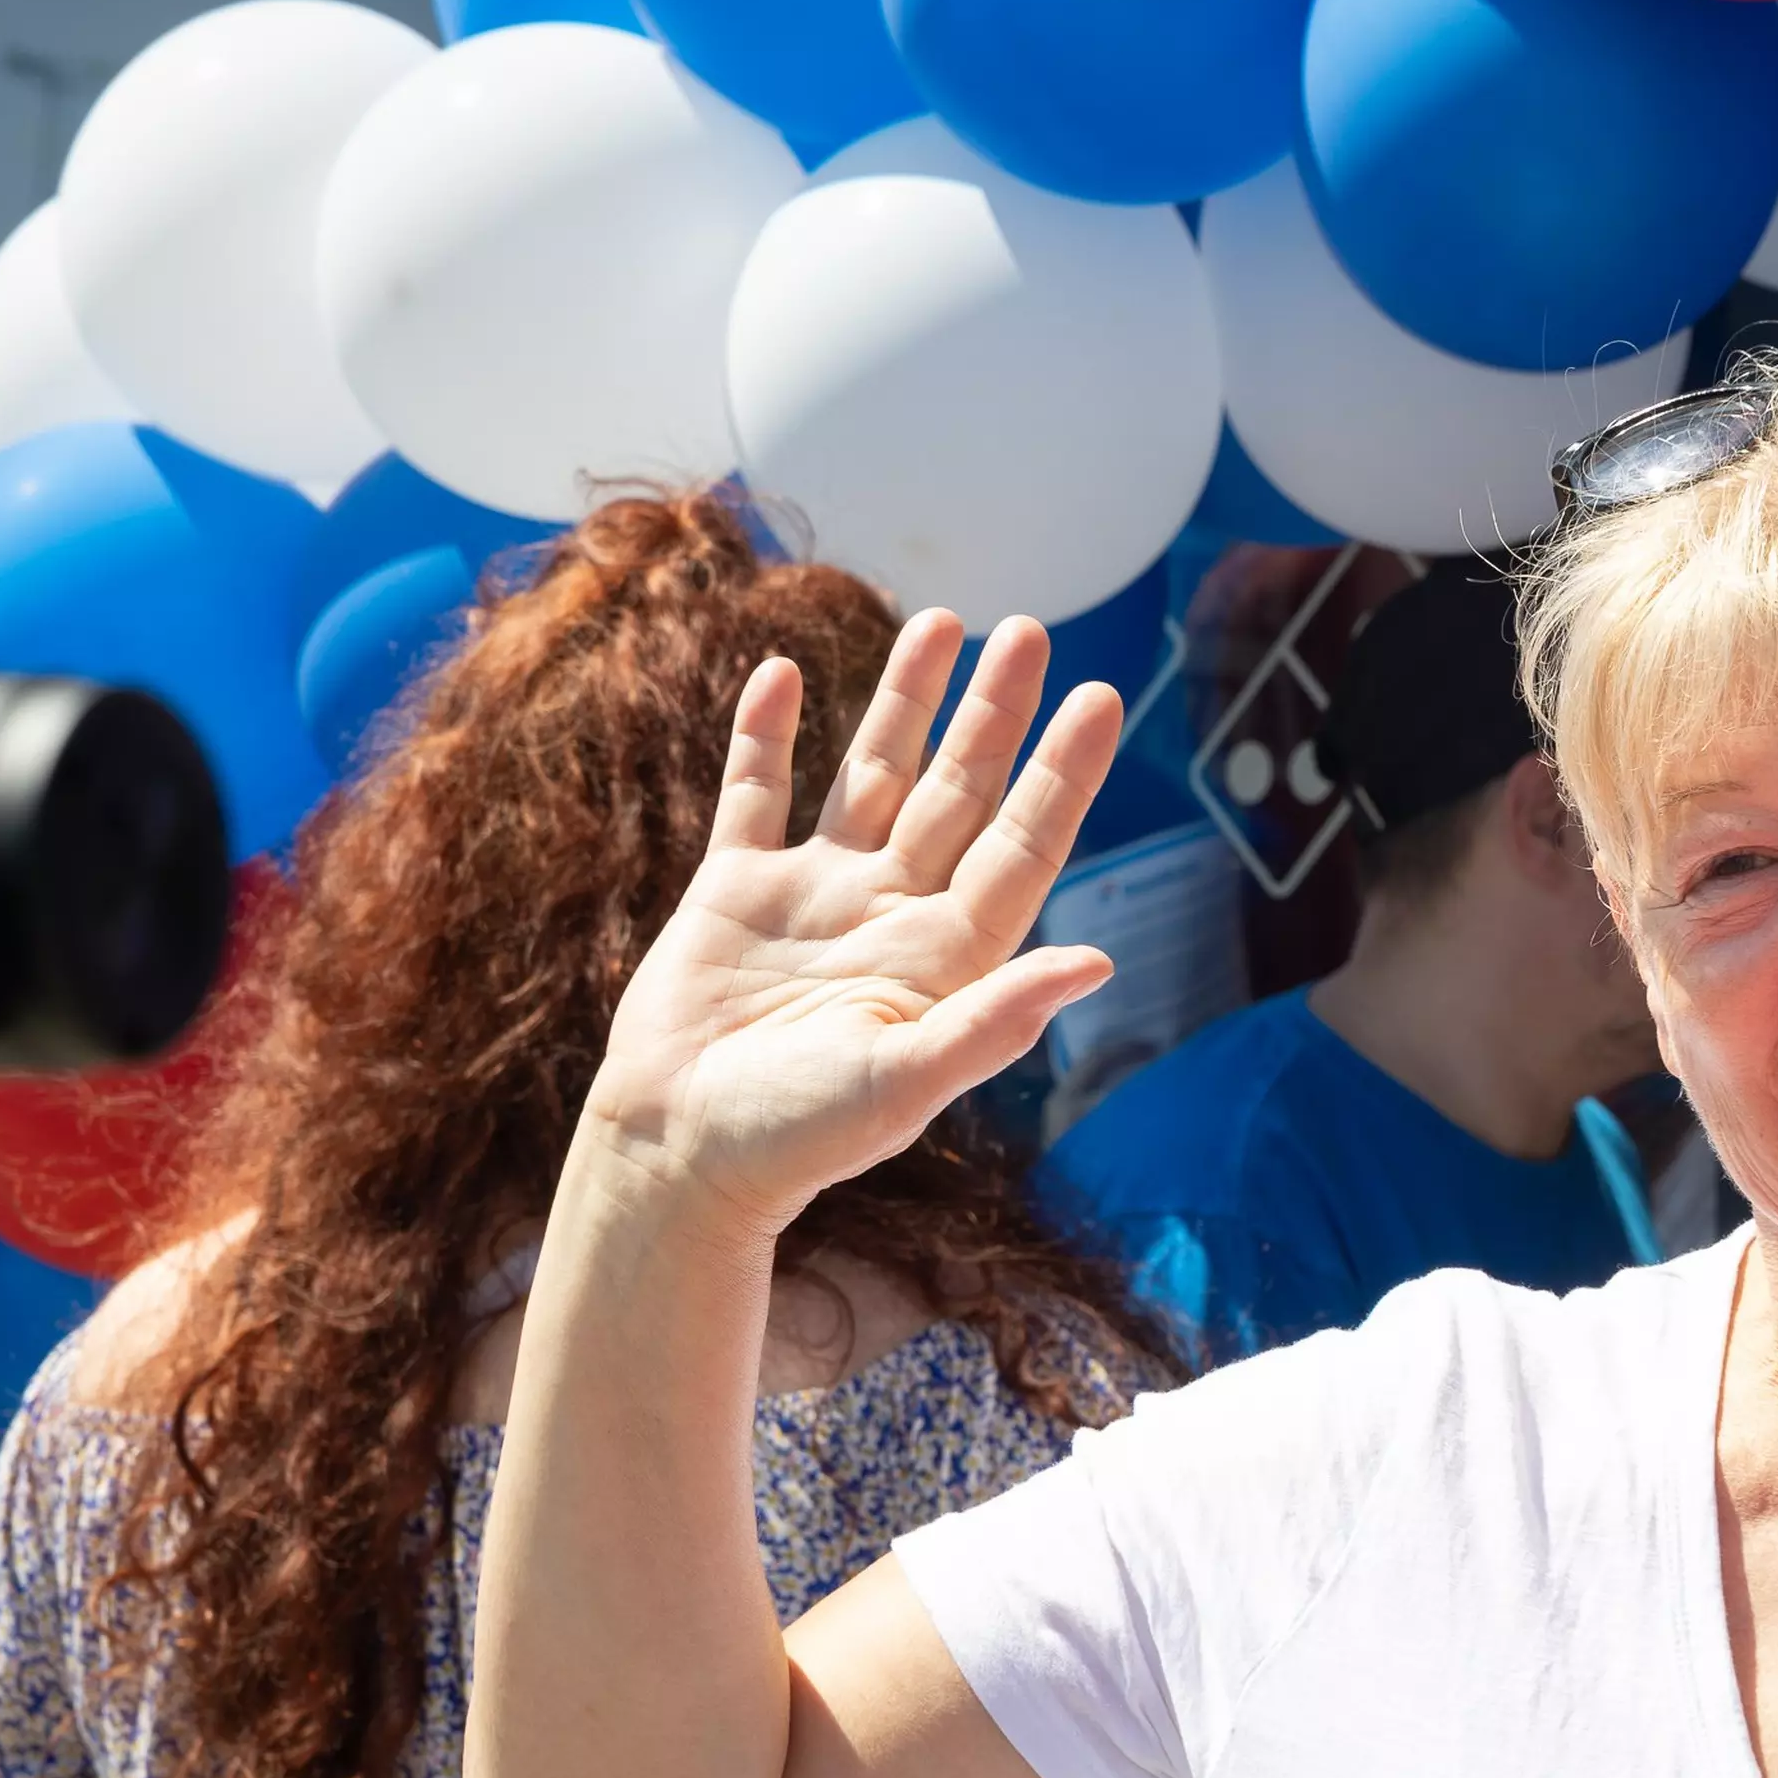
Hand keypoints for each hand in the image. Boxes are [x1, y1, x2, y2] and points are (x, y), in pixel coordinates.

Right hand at [584, 609, 1120, 1236]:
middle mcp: (891, 915)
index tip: (1101, 696)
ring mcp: (815, 897)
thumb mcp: (905, 1080)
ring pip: (871, 775)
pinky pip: (756, 794)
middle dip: (993, 713)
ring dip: (903, 702)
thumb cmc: (796, 1137)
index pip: (1022, 845)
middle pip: (957, 792)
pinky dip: (766, 733)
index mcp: (946, 958)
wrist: (677, 1156)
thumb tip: (1097, 962)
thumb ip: (995, 1019)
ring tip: (940, 621)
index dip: (1063, 773)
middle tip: (1029, 630)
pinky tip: (782, 670)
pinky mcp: (734, 892)